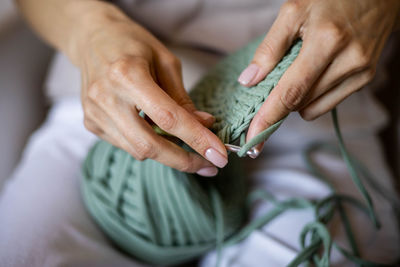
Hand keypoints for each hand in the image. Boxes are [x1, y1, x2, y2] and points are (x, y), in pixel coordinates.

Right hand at [76, 6, 226, 175]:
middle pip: (149, 145)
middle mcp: (106, 97)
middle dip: (183, 160)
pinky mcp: (91, 123)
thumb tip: (205, 126)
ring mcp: (95, 113)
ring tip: (188, 148)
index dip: (198, 140)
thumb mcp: (165, 61)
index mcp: (128, 74)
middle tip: (209, 165)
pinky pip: (126, 145)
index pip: (169, 118)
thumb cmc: (133, 44)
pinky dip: (148, 145)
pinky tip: (157, 133)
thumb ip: (182, 98)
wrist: (92, 38)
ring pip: (137, 150)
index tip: (220, 156)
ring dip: (168, 154)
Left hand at [238, 0, 399, 153]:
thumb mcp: (292, 11)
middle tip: (267, 91)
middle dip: (278, 105)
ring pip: (313, 108)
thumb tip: (248, 81)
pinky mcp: (366, 78)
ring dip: (297, 99)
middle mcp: (348, 61)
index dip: (268, 119)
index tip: (252, 141)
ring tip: (298, 71)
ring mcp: (360, 72)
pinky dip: (313, 95)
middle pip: (300, 104)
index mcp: (326, 41)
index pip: (291, 92)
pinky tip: (314, 73)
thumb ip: (269, 48)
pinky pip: (328, 103)